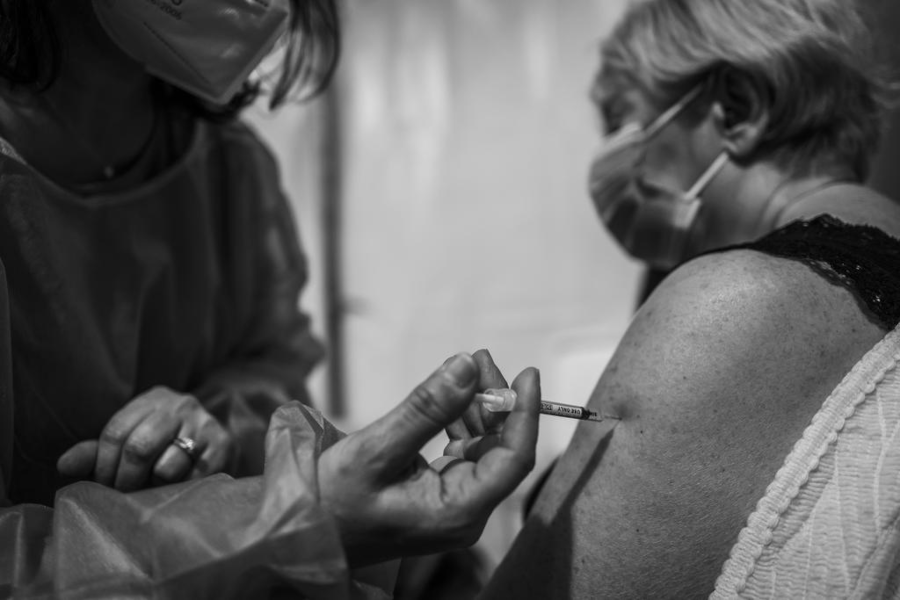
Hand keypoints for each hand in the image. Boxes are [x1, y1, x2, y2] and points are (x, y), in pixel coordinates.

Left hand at [57, 386, 233, 491]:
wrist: (218, 443)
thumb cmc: (166, 445)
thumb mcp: (132, 440)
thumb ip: (96, 452)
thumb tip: (63, 465)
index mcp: (154, 398)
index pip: (116, 432)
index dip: (103, 466)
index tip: (104, 484)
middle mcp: (181, 405)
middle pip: (139, 447)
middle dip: (125, 479)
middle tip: (124, 493)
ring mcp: (205, 423)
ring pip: (167, 466)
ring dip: (154, 486)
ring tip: (153, 488)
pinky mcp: (223, 446)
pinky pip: (192, 478)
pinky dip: (179, 489)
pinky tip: (177, 487)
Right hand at [318, 352, 539, 566]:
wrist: (301, 532)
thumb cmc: (331, 500)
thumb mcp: (376, 449)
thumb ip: (426, 409)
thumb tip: (466, 365)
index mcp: (457, 511)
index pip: (513, 459)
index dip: (525, 414)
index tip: (527, 373)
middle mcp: (464, 512)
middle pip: (501, 449)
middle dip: (496, 401)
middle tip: (479, 357)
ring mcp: (452, 505)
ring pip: (483, 447)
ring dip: (477, 406)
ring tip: (465, 368)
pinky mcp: (438, 495)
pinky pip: (462, 452)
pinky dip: (459, 421)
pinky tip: (449, 398)